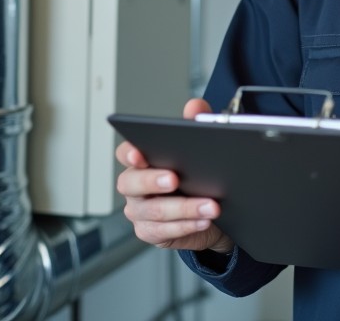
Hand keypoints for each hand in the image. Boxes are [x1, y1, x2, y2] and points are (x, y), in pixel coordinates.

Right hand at [116, 98, 234, 253]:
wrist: (213, 213)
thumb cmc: (198, 176)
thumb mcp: (201, 148)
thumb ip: (197, 123)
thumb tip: (195, 107)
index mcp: (141, 161)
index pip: (126, 153)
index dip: (129, 153)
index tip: (139, 154)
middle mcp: (134, 186)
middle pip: (131, 183)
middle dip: (153, 181)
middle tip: (175, 179)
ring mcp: (139, 211)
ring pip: (154, 210)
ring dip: (184, 208)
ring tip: (209, 205)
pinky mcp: (150, 232)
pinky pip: (164, 231)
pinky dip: (186, 225)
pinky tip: (203, 220)